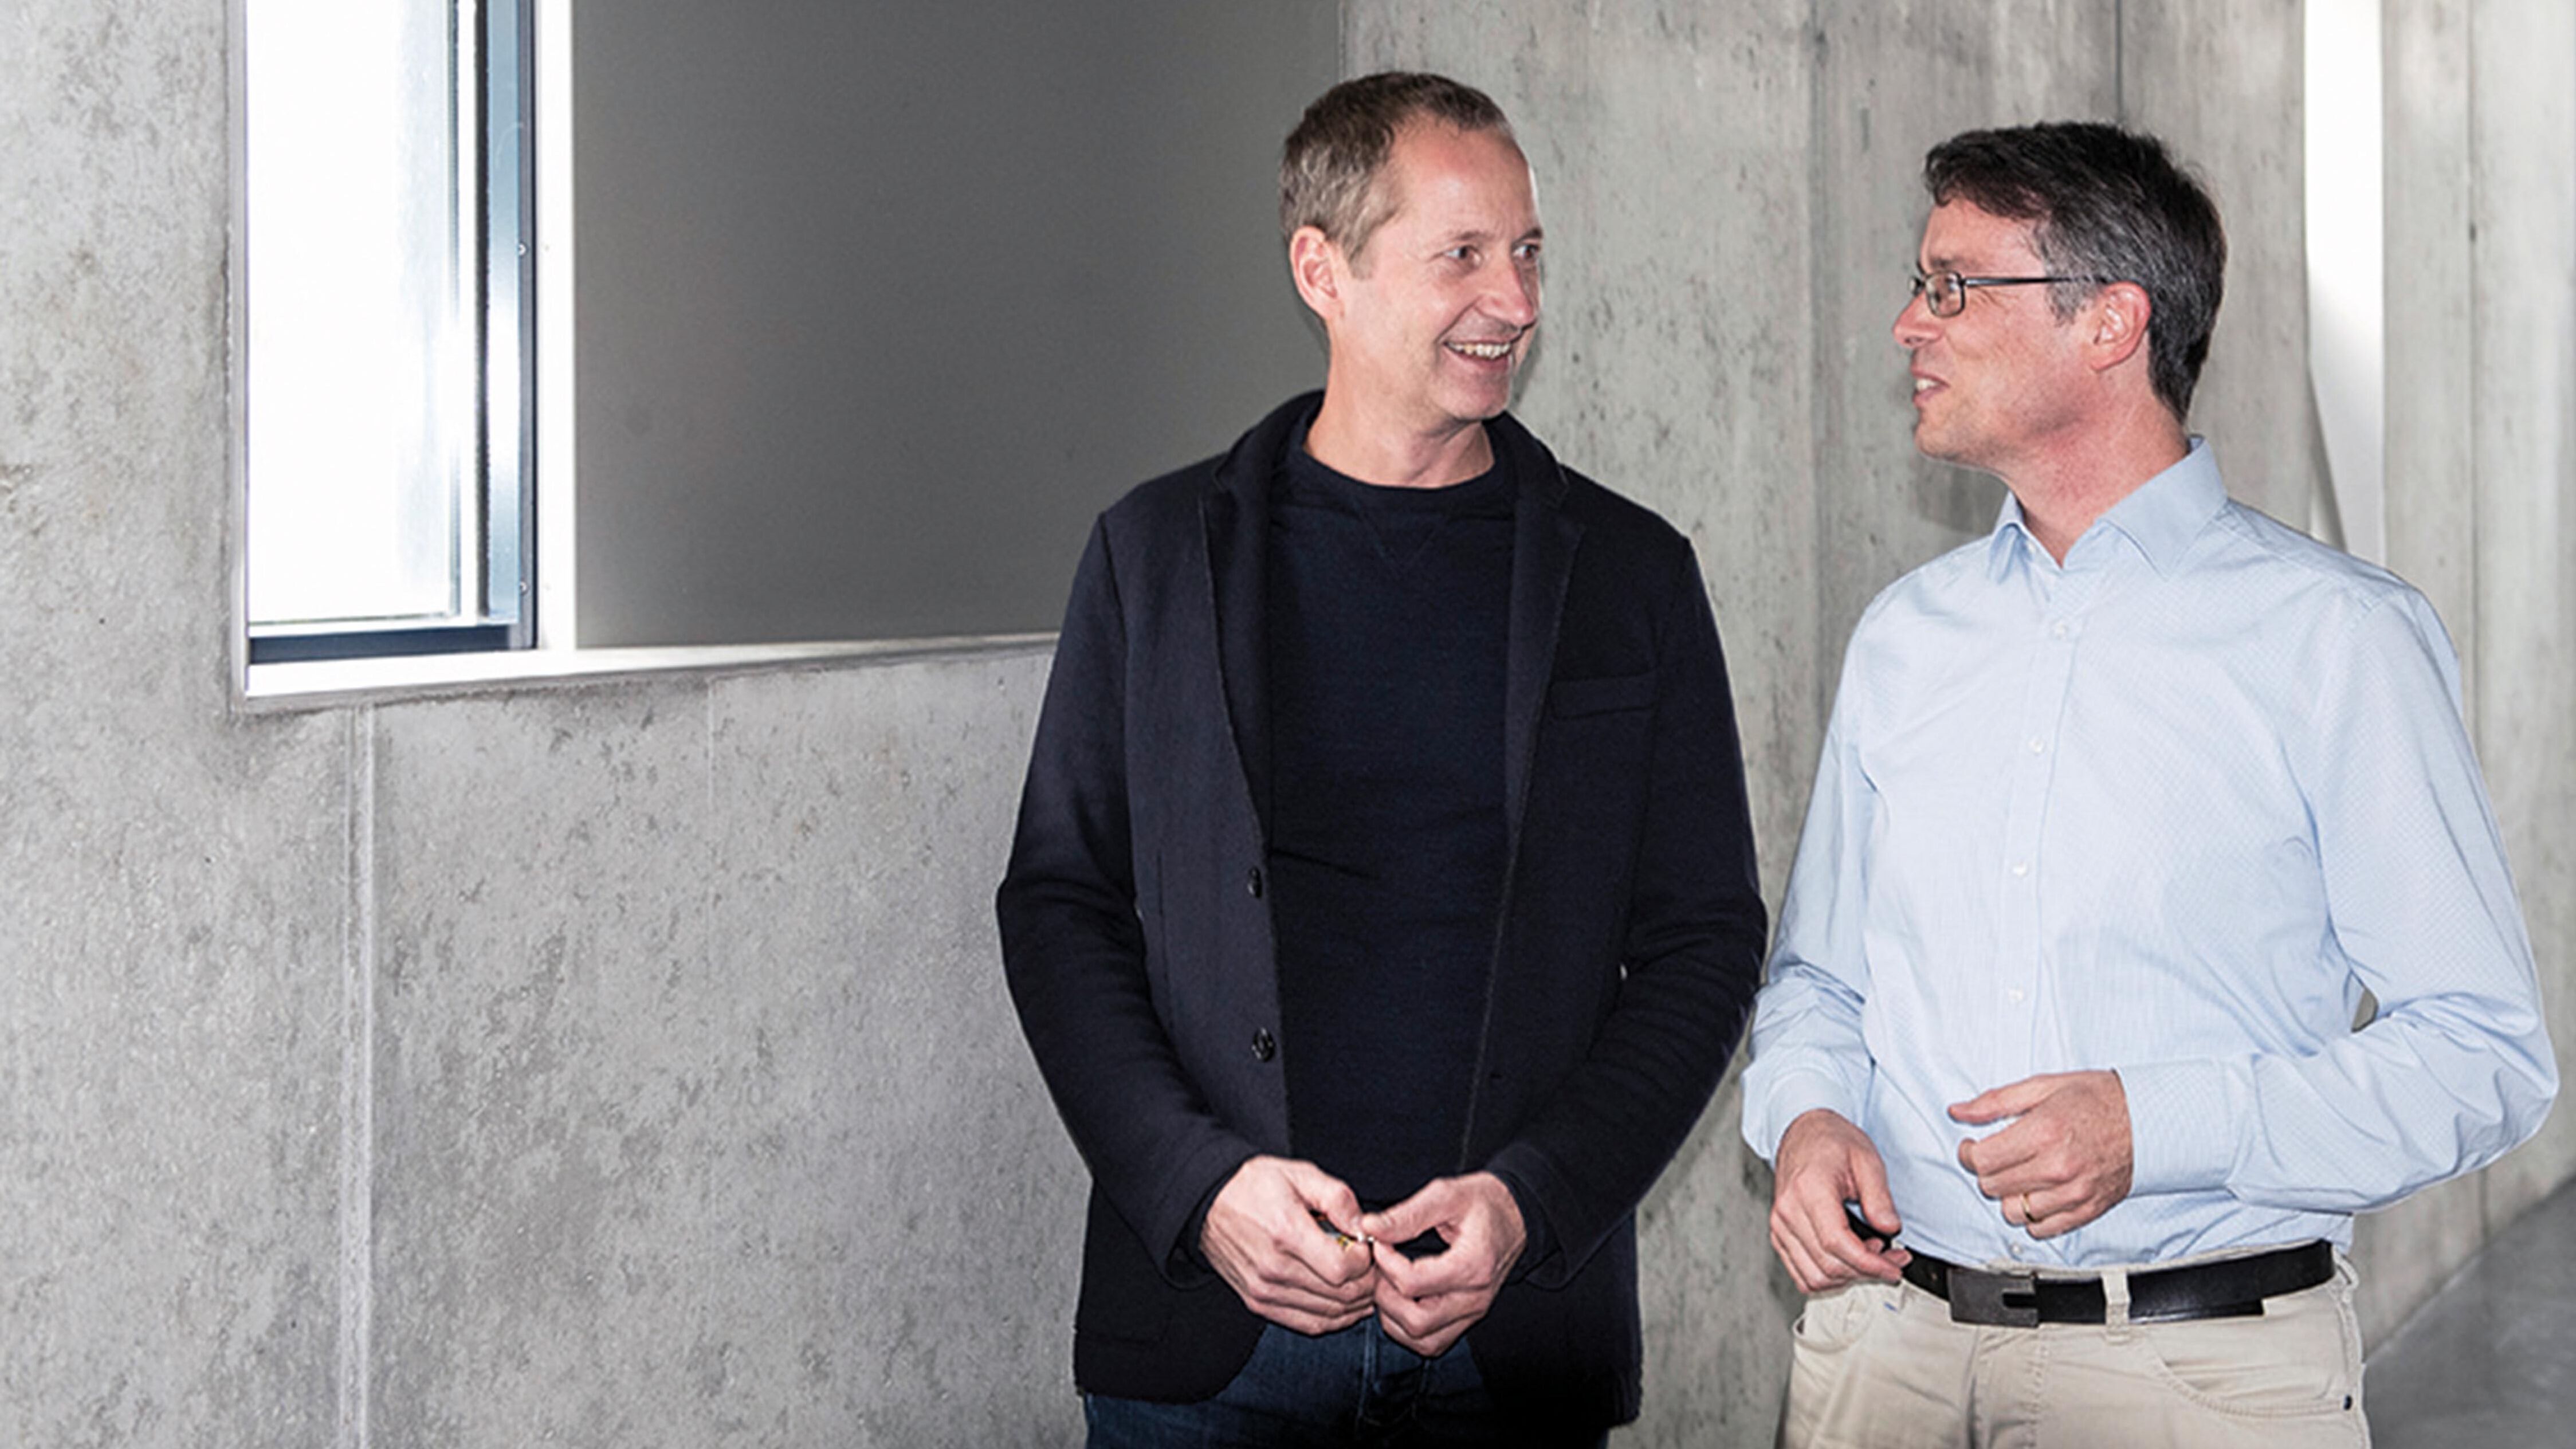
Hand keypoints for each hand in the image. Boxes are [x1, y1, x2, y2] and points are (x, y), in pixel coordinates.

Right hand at [1201, 1157, 1379, 1334]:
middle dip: (1367, 1283)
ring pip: (1328, 1314)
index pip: (1342, 1268)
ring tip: (1364, 1284)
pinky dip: (1333, 1319)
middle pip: (1340, 1295)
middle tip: (1374, 1267)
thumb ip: (1337, 1197)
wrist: (1208, 1202)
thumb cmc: (1256, 1185)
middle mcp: (1273, 1268)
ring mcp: (1264, 1290)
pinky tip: (1346, 1304)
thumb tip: (1365, 1227)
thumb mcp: (1300, 1173)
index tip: (1368, 1246)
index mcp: (1286, 1232)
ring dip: (1355, 1304)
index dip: (1366, 1261)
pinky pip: (1307, 1324)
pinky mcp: (1258, 1303)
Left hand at [1358, 1173, 1525, 1356]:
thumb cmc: (1482, 1202)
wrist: (1515, 1215)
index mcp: (1471, 1265)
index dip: (1384, 1263)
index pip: (1412, 1283)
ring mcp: (1473, 1312)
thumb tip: (1369, 1227)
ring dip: (1394, 1317)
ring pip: (1422, 1340)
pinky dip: (1409, 1329)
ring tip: (1390, 1283)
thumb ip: (1406, 1215)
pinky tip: (1402, 1300)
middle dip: (1385, 1296)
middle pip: (1416, 1321)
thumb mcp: (1446, 1195)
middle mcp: (1475, 1298)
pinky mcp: (1468, 1318)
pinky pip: (1433, 1342)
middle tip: (1380, 1268)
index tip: (1379, 1242)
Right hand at [1768, 1109, 1909, 1291]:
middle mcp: (1787, 1211)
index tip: (1894, 1267)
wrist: (1803, 1133)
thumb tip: (1890, 1229)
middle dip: (1866, 1271)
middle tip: (1893, 1259)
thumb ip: (1879, 1197)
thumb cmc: (1832, 1142)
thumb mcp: (1866, 1160)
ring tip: (1870, 1256)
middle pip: (1827, 1265)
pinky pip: (1802, 1274)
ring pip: (1814, 1277)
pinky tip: (1849, 1261)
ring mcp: (1780, 1225)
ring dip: (1848, 1277)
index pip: (1837, 1244)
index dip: (1870, 1264)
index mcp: (1808, 1189)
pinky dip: (1829, 1277)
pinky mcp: (1779, 1235)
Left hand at [1950, 1070, 2132, 1238]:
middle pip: (1994, 1187)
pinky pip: (2042, 1229)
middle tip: (1996, 1157)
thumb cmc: (2098, 1099)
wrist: (2150, 1120)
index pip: (1983, 1160)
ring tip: (2019, 1175)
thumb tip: (1958, 1112)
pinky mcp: (2087, 1210)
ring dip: (2008, 1195)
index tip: (1971, 1147)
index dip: (1968, 1154)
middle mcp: (2058, 1167)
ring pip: (2014, 1212)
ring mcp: (2074, 1193)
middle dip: (1987, 1171)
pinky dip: (2032, 1215)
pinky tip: (2037, 1192)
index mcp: (2044, 1132)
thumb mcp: (2044, 1086)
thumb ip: (1996, 1101)